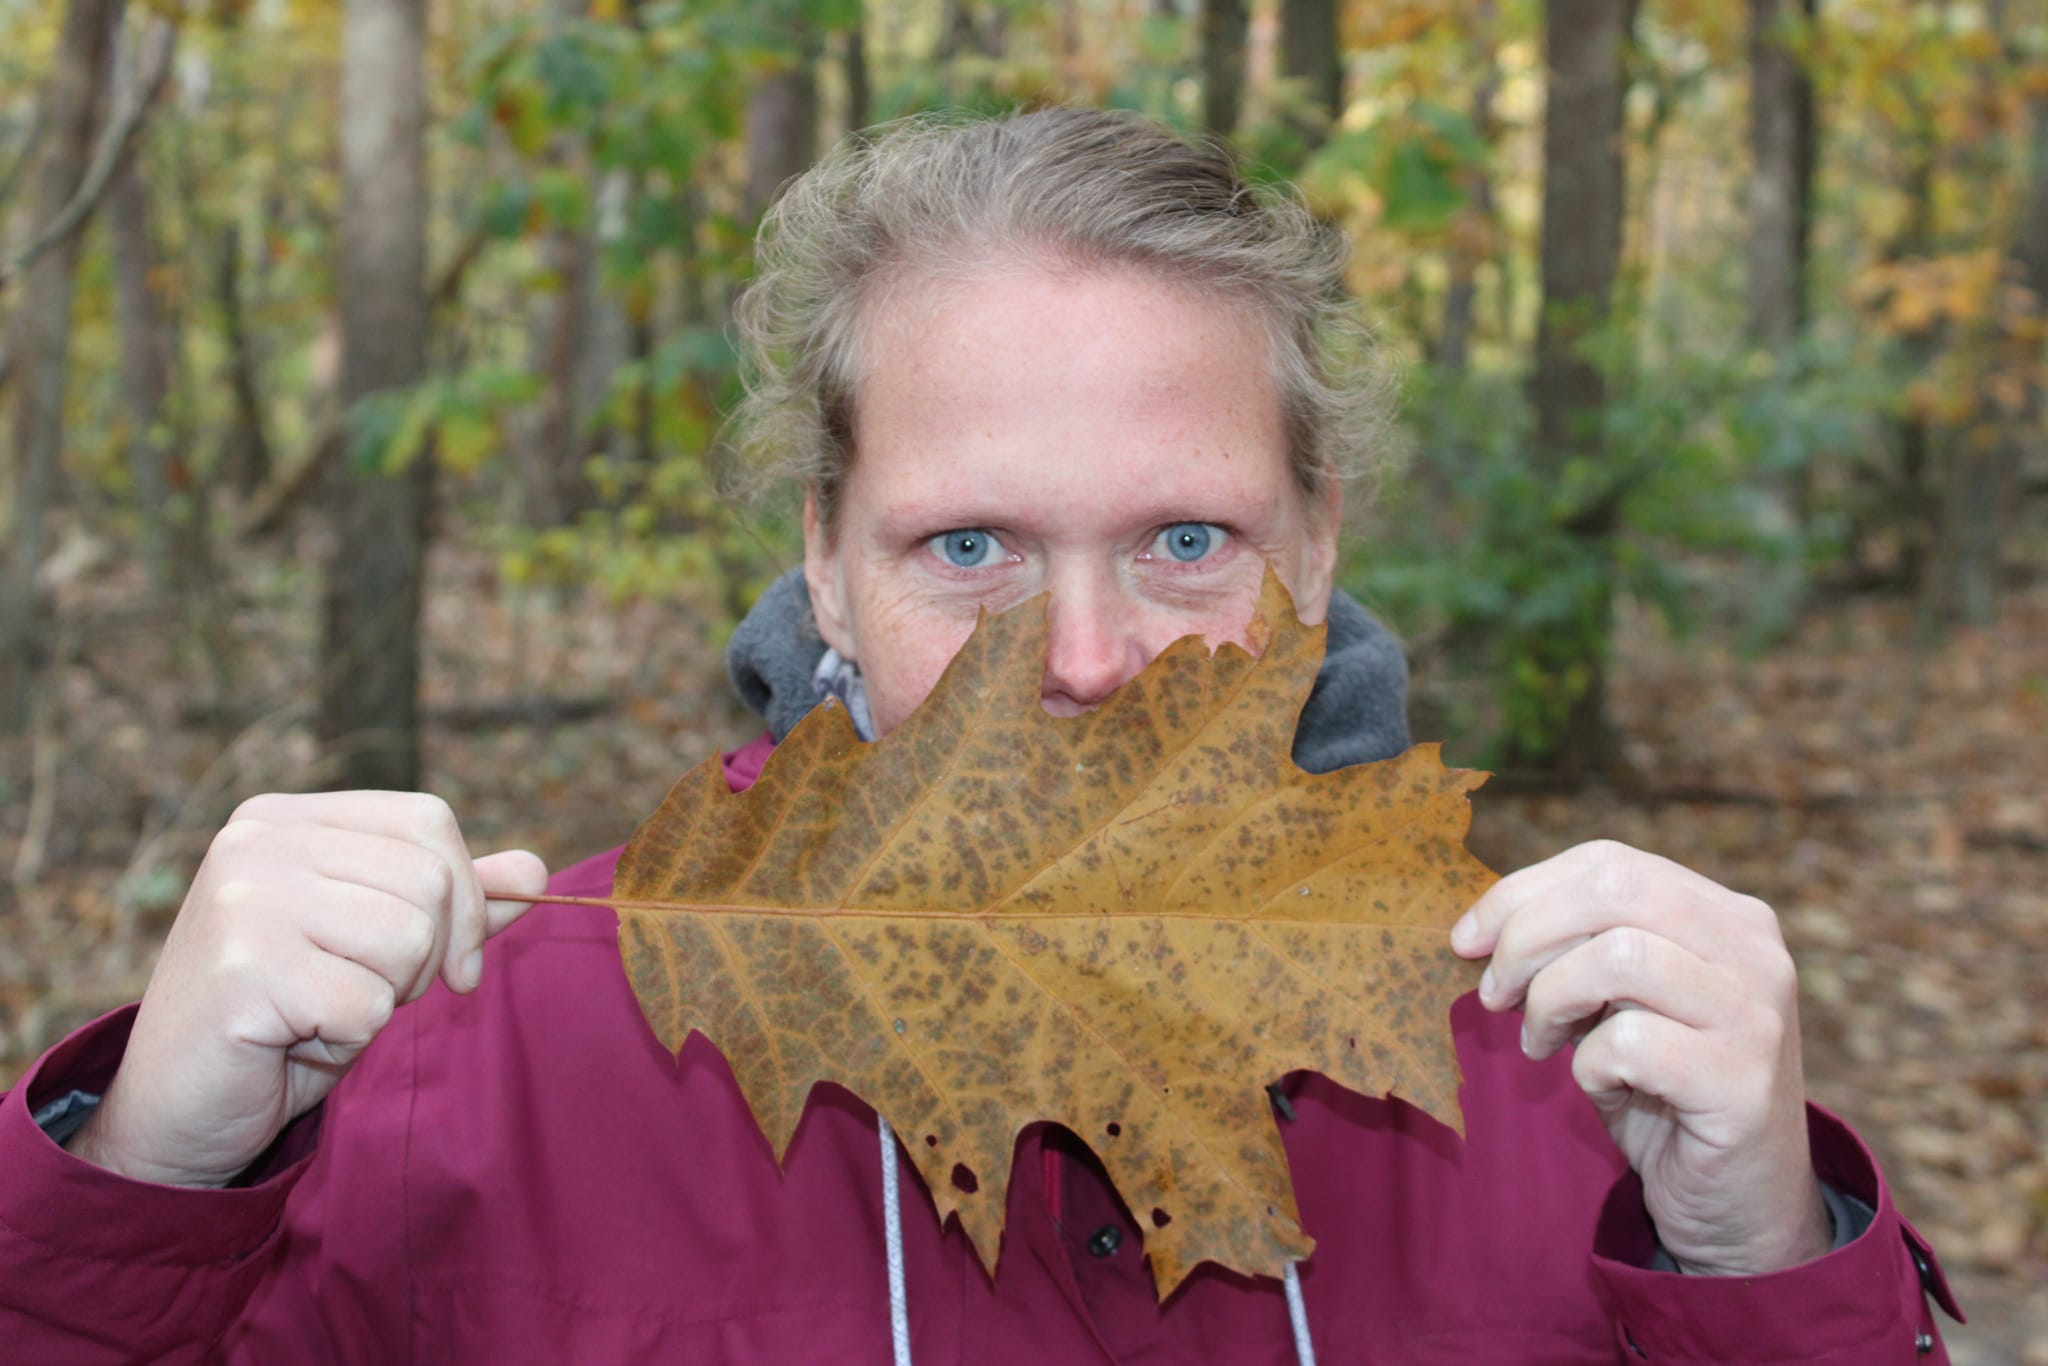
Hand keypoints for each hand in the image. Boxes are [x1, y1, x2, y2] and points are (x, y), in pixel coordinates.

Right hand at [66, 792, 548, 1187]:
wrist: (177, 1110)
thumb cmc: (285, 1019)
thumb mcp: (377, 947)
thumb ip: (451, 904)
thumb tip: (536, 871)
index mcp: (285, 818)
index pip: (429, 821)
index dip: (465, 897)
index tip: (452, 963)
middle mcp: (257, 841)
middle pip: (429, 879)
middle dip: (425, 958)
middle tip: (358, 992)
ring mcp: (244, 900)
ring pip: (409, 938)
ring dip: (384, 998)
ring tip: (318, 1010)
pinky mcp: (243, 969)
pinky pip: (368, 1003)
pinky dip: (348, 1038)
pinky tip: (293, 1039)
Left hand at [1451, 840, 1831, 1274]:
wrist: (1738, 1200)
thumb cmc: (1663, 1091)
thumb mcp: (1617, 1003)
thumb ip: (1575, 950)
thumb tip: (1477, 929)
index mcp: (1725, 915)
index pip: (1609, 863)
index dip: (1522, 892)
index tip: (1466, 940)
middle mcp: (1754, 951)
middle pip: (1612, 893)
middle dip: (1526, 938)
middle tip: (1495, 995)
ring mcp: (1756, 1013)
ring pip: (1621, 957)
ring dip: (1552, 1000)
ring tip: (1541, 1042)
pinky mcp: (1743, 1081)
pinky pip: (1631, 1042)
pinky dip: (1590, 1065)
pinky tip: (1600, 1087)